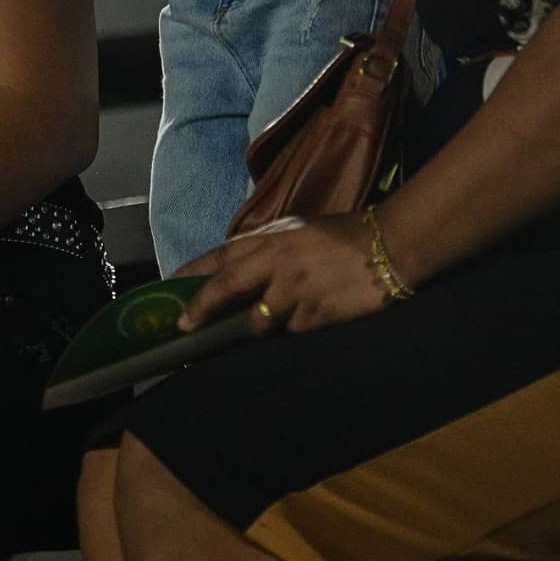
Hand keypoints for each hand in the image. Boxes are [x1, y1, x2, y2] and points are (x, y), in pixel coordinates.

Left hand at [177, 213, 392, 336]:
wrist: (388, 245)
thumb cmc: (340, 235)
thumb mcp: (294, 231)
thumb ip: (263, 250)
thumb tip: (232, 272)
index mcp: (270, 239)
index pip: (220, 257)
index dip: (193, 276)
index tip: (171, 291)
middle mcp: (277, 263)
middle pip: (227, 287)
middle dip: (202, 309)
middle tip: (186, 327)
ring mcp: (295, 290)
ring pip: (261, 319)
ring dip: (264, 321)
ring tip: (290, 307)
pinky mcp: (315, 315)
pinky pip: (293, 329)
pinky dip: (297, 325)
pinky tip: (316, 310)